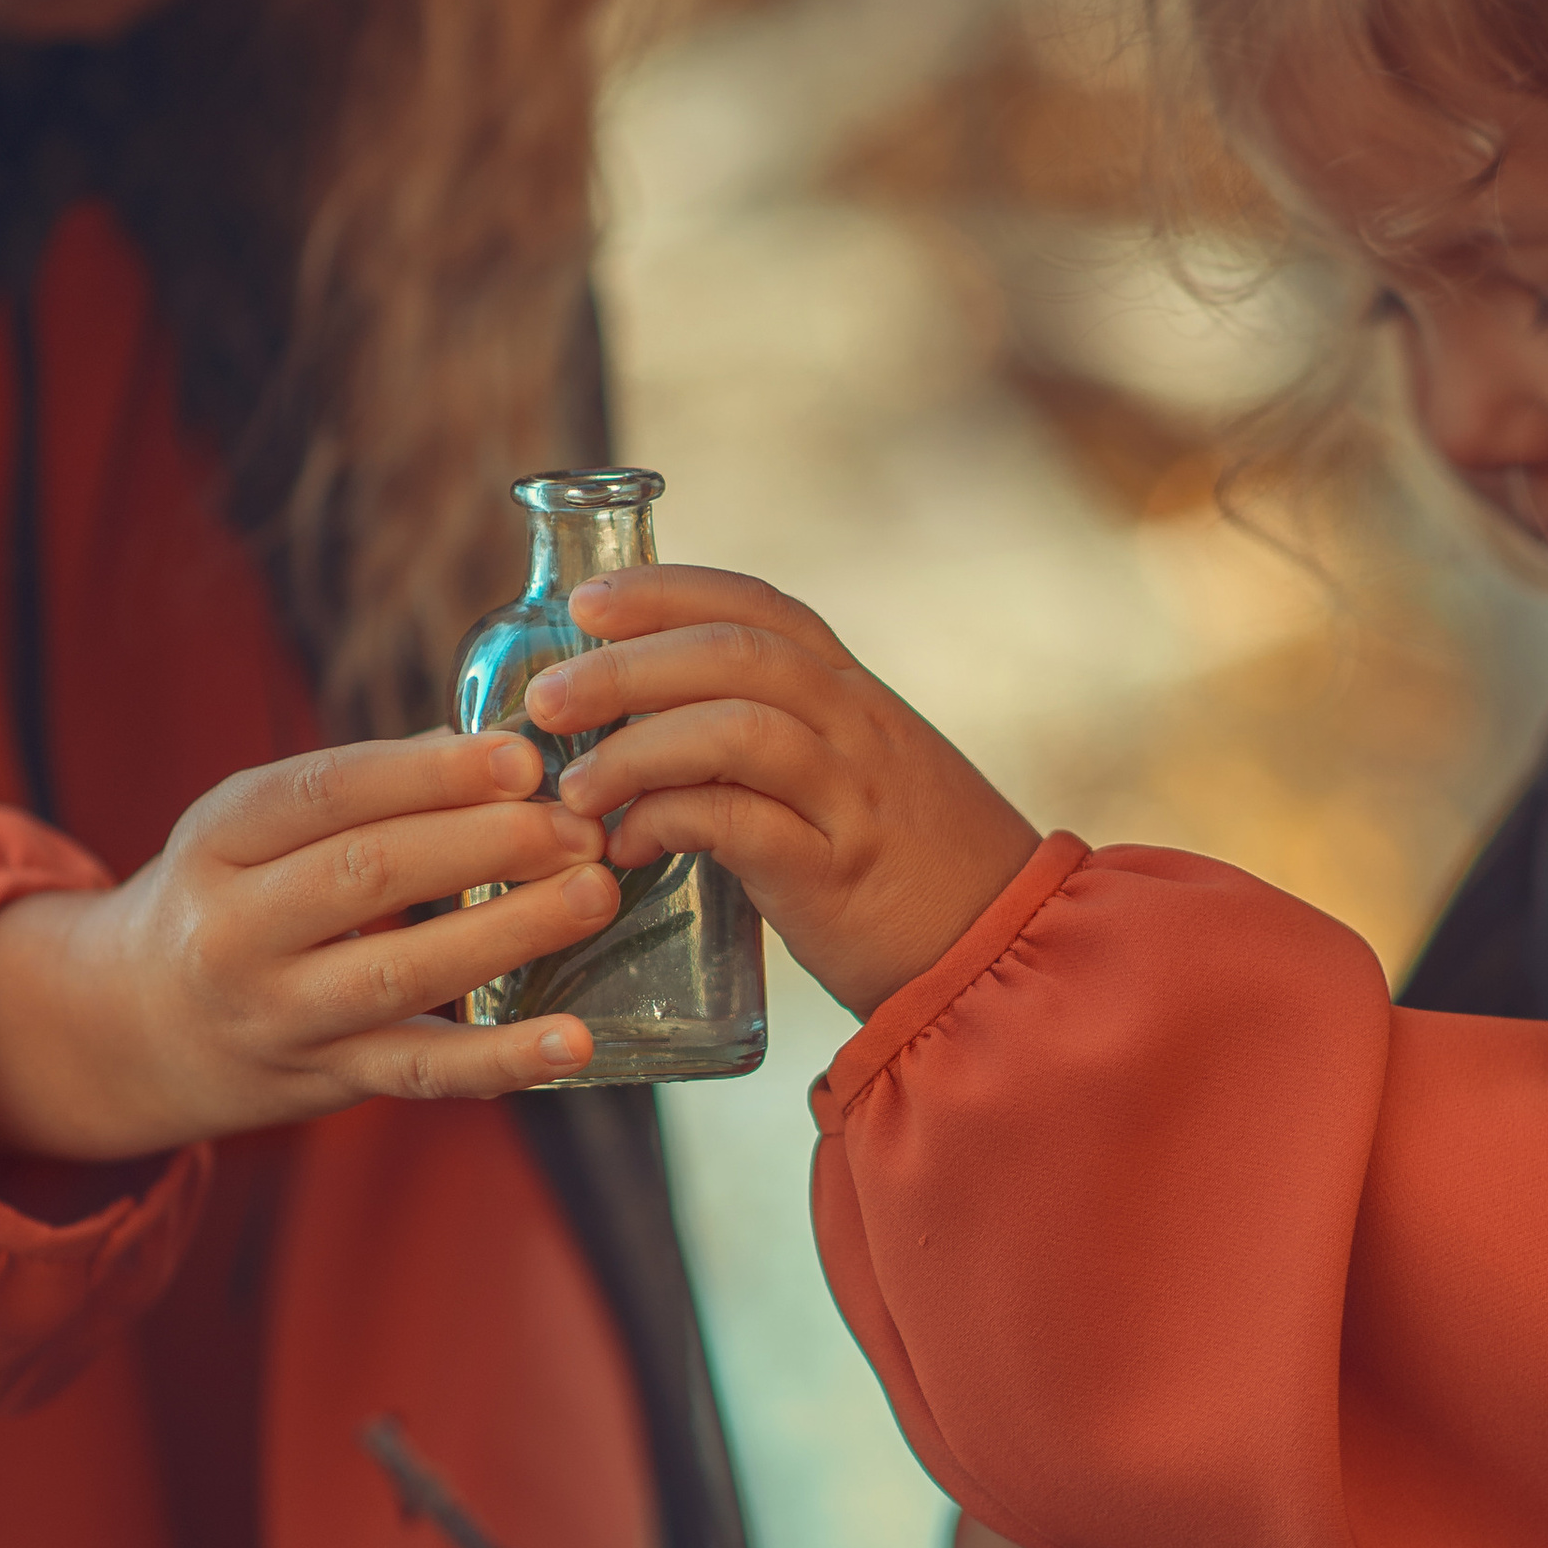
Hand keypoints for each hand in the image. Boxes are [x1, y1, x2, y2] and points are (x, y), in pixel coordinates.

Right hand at [0, 729, 622, 1160]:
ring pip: (400, 973)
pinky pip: (422, 1072)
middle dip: (485, 843)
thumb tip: (501, 748)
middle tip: (579, 826)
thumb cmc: (229, 898)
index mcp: (218, 839)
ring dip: (507, 933)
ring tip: (593, 895)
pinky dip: (503, 1060)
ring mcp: (278, 1015)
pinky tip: (575, 1040)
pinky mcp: (324, 1082)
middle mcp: (234, 929)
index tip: (522, 757)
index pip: (326, 792)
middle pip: (367, 873)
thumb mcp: (254, 828)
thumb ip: (365, 790)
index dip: (428, 773)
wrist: (129, 1029)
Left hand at [520, 566, 1039, 1018]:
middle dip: (626, 664)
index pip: (758, 608)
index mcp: (856, 696)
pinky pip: (741, 824)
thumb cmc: (912, 875)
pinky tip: (624, 850)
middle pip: (736, 653)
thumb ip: (777, 747)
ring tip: (572, 790)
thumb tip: (655, 735)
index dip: (668, 590)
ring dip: (637, 748)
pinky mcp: (839, 875)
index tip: (588, 600)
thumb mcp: (855, 781)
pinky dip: (668, 824)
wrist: (1001, 956)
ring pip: (738, 728)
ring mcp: (853, 798)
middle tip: (546, 699)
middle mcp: (859, 728)